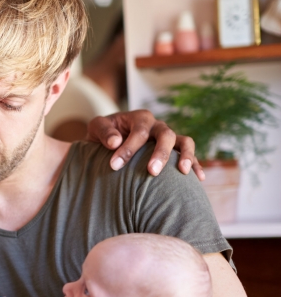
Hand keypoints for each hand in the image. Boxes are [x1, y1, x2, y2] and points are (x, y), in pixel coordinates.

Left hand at [86, 109, 204, 180]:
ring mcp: (168, 137)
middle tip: (151, 172)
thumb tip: (115, 142)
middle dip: (160, 154)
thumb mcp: (97, 127)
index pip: (139, 132)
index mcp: (140, 118)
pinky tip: (199, 178)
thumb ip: (104, 132)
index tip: (114, 166)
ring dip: (185, 156)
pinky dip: (196, 164)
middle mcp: (157, 125)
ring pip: (183, 142)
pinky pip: (189, 155)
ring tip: (182, 171)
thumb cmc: (103, 133)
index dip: (128, 149)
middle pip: (166, 135)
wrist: (110, 138)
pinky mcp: (174, 149)